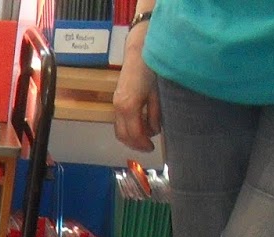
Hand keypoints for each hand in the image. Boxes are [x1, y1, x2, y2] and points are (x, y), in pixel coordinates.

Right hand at [112, 26, 160, 151]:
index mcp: (130, 106)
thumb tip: (154, 130)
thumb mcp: (158, 94)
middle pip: (123, 135)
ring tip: (143, 138)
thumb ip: (154, 114)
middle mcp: (119, 107)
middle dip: (135, 144)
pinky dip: (128, 128)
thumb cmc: (152, 69)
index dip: (142, 143)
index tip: (152, 148)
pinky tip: (139, 125)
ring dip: (130, 137)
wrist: (140, 50)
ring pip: (119, 130)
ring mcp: (116, 103)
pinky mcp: (117, 99)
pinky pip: (119, 121)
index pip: (134, 134)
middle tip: (147, 147)